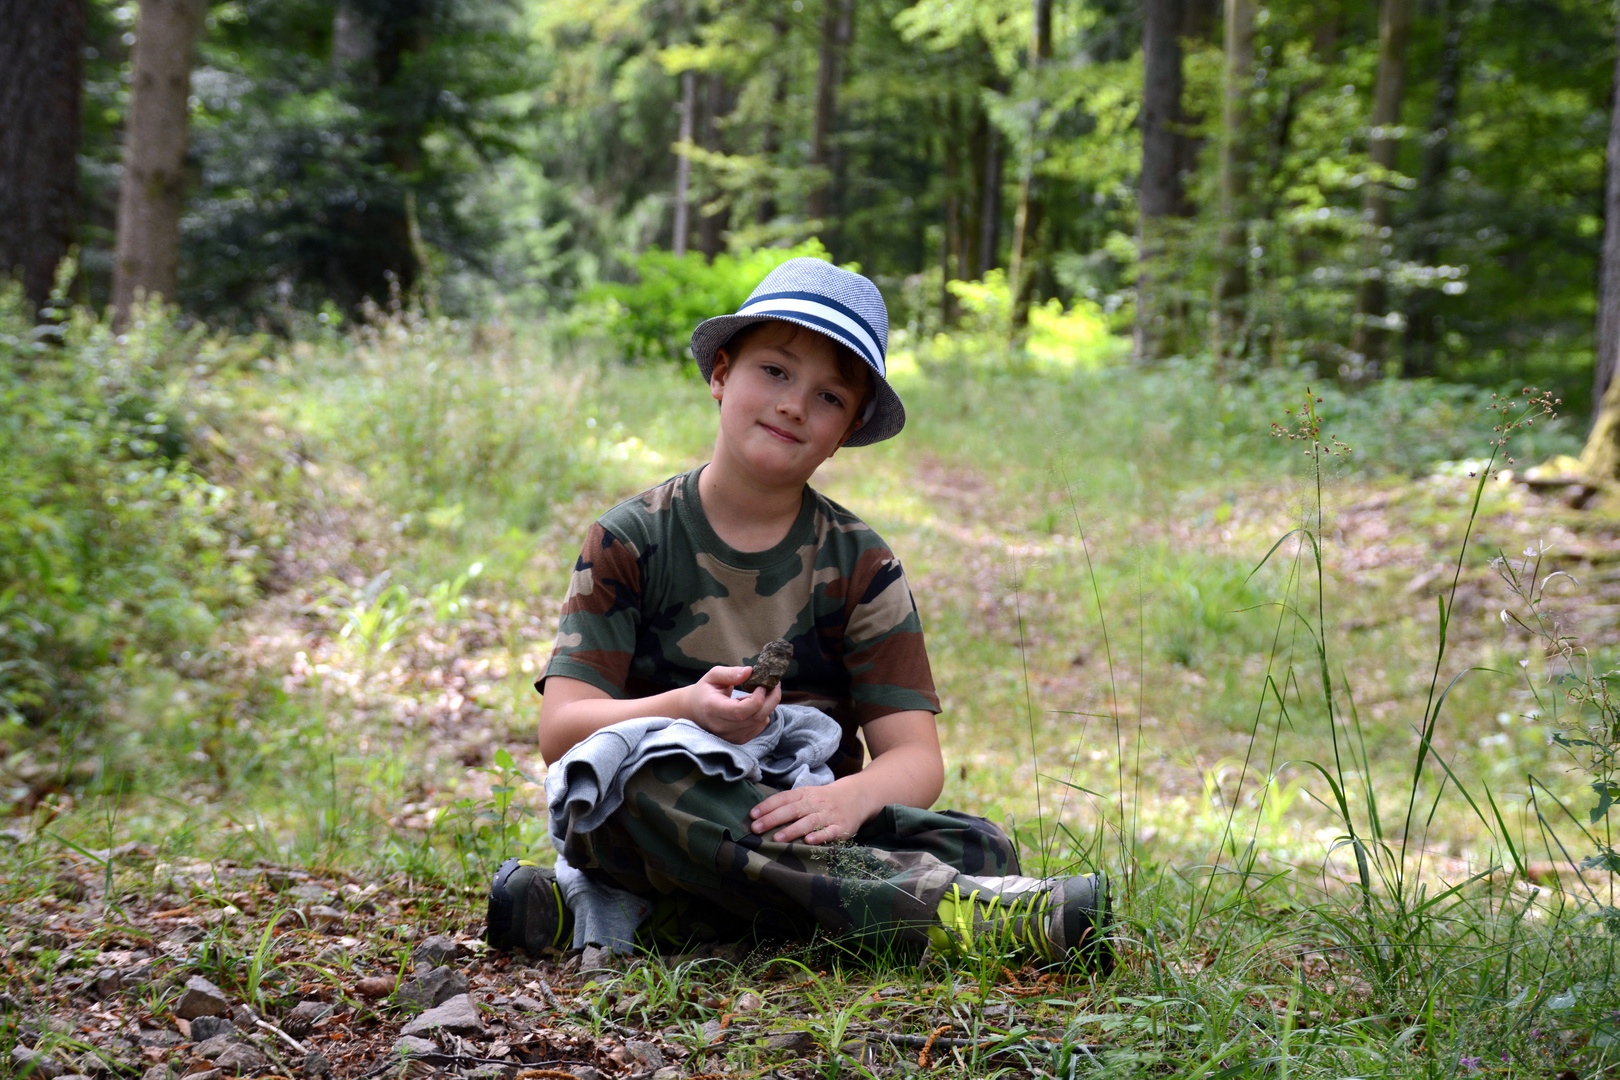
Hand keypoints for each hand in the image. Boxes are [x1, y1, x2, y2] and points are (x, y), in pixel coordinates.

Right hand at [682, 665, 780, 744]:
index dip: (756, 699)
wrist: (694, 711)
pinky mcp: (737, 740)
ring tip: (758, 693)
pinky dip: (762, 714)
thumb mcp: (713, 676)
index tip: (762, 685)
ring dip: (766, 706)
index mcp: (713, 709)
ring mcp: (730, 736)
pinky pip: (759, 727)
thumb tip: (750, 671)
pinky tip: (754, 705)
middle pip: (755, 718)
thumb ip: (730, 673)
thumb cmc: (704, 691)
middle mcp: (721, 727)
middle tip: (773, 685)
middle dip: (770, 700)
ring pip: (759, 722)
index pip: (740, 711)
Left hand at [749, 779, 872, 844]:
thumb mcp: (807, 795)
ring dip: (792, 830)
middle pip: (792, 810)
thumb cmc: (824, 799)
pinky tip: (808, 842)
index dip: (767, 806)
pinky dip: (819, 837)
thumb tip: (761, 815)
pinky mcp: (842, 827)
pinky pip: (830, 832)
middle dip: (773, 819)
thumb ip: (788, 804)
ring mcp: (829, 815)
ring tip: (776, 839)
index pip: (784, 798)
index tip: (752, 815)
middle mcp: (816, 803)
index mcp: (805, 794)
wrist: (857, 796)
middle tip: (756, 828)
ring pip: (809, 822)